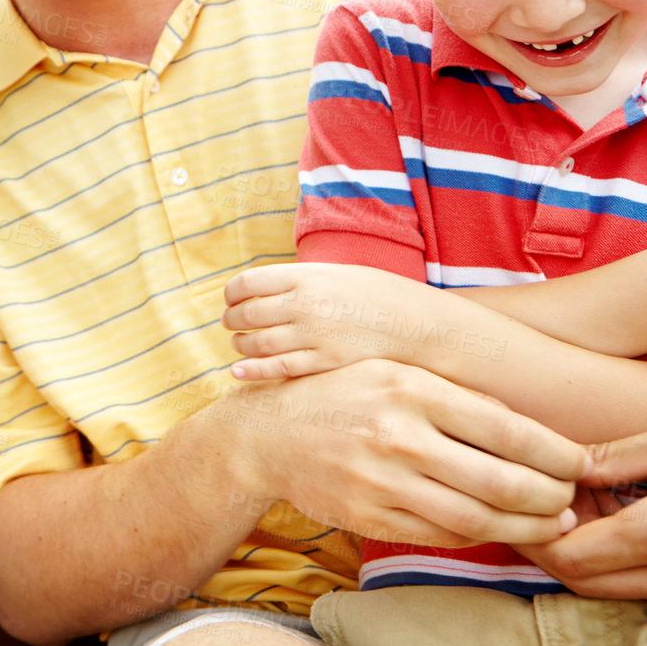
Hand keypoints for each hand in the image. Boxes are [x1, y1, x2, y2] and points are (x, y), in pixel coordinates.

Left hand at [224, 262, 455, 380]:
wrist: (416, 323)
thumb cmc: (374, 294)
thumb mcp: (333, 274)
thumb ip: (296, 281)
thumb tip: (257, 290)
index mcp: (304, 276)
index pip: (246, 283)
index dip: (230, 294)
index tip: (230, 300)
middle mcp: (304, 304)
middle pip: (245, 313)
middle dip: (231, 320)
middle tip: (230, 323)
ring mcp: (313, 335)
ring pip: (255, 343)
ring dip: (240, 344)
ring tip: (240, 343)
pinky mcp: (323, 363)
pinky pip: (276, 369)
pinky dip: (251, 370)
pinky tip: (239, 371)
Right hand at [231, 360, 585, 548]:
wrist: (266, 434)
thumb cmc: (341, 394)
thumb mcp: (393, 372)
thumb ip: (454, 395)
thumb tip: (529, 428)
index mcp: (410, 389)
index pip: (506, 428)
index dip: (555, 452)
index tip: (580, 462)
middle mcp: (398, 435)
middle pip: (501, 481)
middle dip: (550, 497)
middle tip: (569, 499)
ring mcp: (382, 481)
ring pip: (478, 517)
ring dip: (526, 527)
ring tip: (549, 523)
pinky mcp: (370, 517)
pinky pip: (443, 534)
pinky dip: (480, 535)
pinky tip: (498, 527)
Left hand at [521, 421, 646, 614]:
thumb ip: (616, 456)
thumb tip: (565, 465)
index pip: (569, 556)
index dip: (537, 535)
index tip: (531, 507)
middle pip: (584, 582)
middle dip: (555, 550)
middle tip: (550, 511)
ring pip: (617, 591)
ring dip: (592, 560)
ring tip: (593, 514)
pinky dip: (629, 569)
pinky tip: (631, 530)